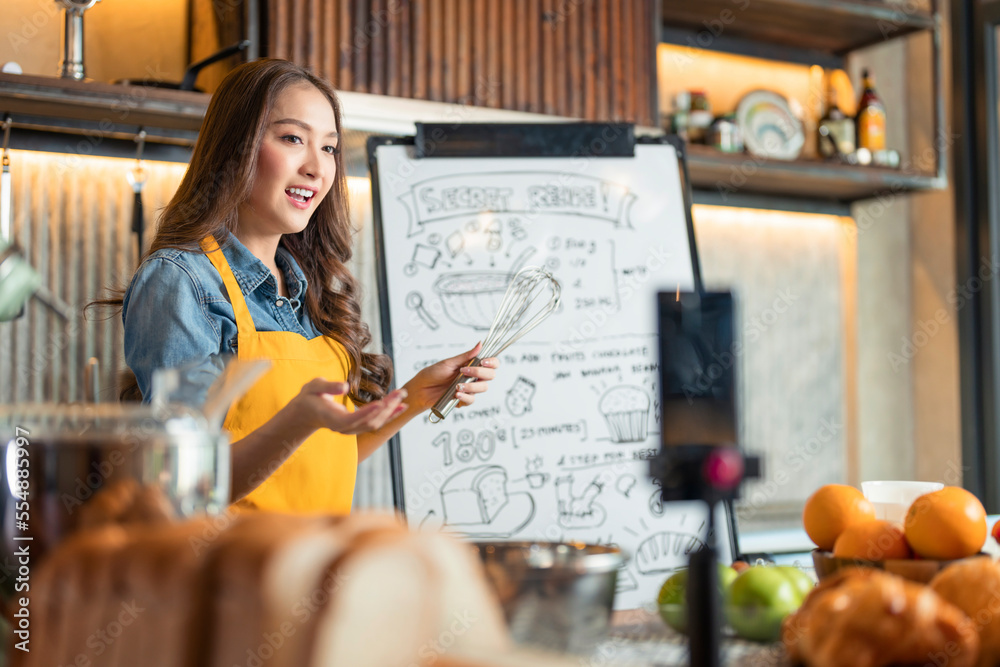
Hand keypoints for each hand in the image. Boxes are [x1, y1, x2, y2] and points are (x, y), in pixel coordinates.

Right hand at [288, 378, 407, 434]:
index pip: (353, 419)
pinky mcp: (358, 427)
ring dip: (391, 411)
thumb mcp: (313, 387)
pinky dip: (390, 415)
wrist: (305, 414)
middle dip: (386, 407)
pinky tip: (401, 407)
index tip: (381, 403)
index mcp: (333, 419)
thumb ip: (328, 386)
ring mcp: (352, 429)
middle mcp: (345, 428)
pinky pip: (376, 423)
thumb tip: (345, 386)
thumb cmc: (309, 398)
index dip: (367, 412)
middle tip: (400, 393)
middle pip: (369, 421)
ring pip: (375, 423)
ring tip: (403, 397)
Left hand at [403, 342, 499, 411]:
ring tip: (457, 385)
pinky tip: (456, 394)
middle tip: (464, 371)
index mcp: (472, 366)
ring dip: (471, 386)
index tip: (483, 362)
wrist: (421, 389)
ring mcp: (469, 389)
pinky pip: (472, 400)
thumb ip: (466, 356)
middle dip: (480, 373)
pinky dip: (465, 397)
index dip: (492, 362)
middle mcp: (473, 377)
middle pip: (490, 376)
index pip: (491, 364)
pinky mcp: (463, 400)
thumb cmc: (433, 373)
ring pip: (483, 388)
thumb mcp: (450, 362)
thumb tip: (480, 344)